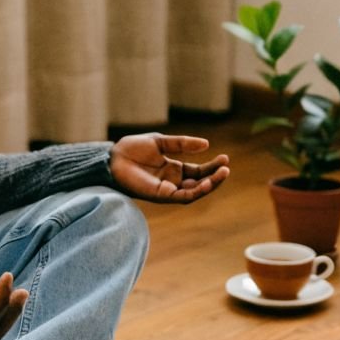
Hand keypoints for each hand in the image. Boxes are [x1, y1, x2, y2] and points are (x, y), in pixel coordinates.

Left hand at [109, 133, 229, 203]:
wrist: (112, 157)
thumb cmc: (133, 149)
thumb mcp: (161, 142)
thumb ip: (182, 144)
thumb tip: (206, 144)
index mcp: (173, 169)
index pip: (199, 171)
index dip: (212, 166)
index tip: (225, 158)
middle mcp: (172, 181)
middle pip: (200, 183)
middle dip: (214, 177)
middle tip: (226, 168)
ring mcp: (167, 189)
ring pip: (194, 193)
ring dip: (209, 185)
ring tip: (221, 174)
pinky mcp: (160, 195)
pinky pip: (181, 197)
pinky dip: (195, 192)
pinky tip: (205, 183)